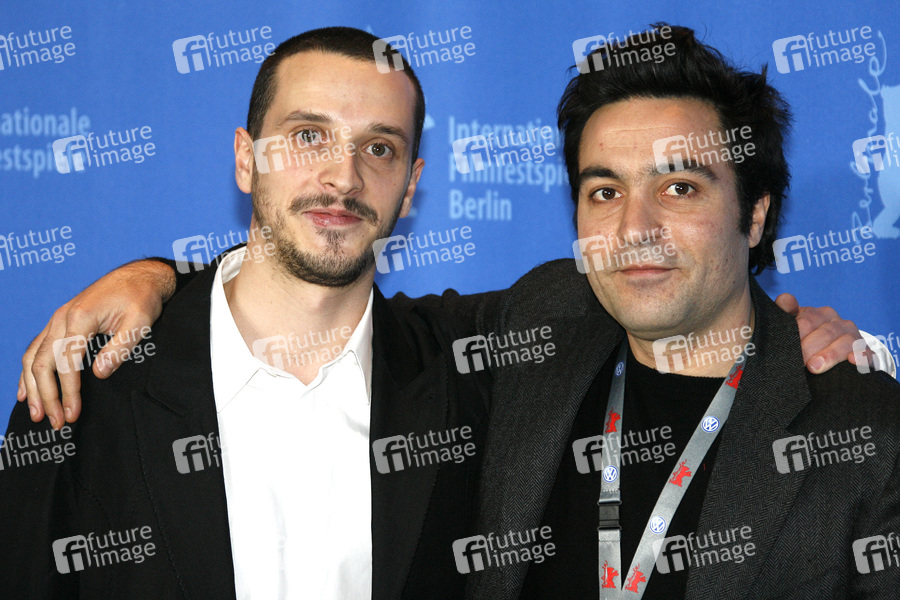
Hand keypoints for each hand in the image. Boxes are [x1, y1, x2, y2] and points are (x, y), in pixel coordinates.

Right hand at [18, 260, 175, 428]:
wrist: (139, 275)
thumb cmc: (142, 297)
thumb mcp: (140, 322)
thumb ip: (120, 348)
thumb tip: (99, 374)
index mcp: (80, 317)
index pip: (67, 363)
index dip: (69, 392)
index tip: (73, 414)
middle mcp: (61, 318)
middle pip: (42, 363)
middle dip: (47, 396)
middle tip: (55, 422)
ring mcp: (57, 319)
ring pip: (33, 357)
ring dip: (33, 388)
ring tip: (37, 414)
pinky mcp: (60, 322)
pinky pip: (37, 348)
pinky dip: (28, 372)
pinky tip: (26, 391)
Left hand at [775, 293, 862, 373]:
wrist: (826, 357)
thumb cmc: (804, 341)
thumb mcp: (792, 326)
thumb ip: (785, 312)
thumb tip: (785, 299)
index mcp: (819, 314)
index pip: (807, 321)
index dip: (796, 333)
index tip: (787, 345)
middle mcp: (838, 323)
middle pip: (825, 333)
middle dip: (809, 348)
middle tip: (797, 362)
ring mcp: (853, 337)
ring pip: (845, 342)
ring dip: (830, 355)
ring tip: (814, 367)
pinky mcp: (865, 353)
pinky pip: (866, 353)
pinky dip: (861, 356)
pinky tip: (852, 360)